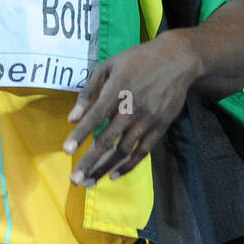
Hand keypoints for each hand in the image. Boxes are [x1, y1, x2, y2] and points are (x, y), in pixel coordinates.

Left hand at [62, 34, 201, 187]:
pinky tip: (113, 175)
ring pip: (123, 151)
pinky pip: (142, 152)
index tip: (66, 150)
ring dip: (105, 168)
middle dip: (89, 161)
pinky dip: (128, 166)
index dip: (80, 134)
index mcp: (116, 90)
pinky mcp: (160, 128)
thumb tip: (73, 117)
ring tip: (89, 183)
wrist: (177, 60)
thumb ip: (89, 90)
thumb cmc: (138, 60)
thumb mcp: (109, 65)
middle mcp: (131, 108)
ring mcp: (147, 120)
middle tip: (75, 179)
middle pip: (107, 140)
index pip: (95, 117)